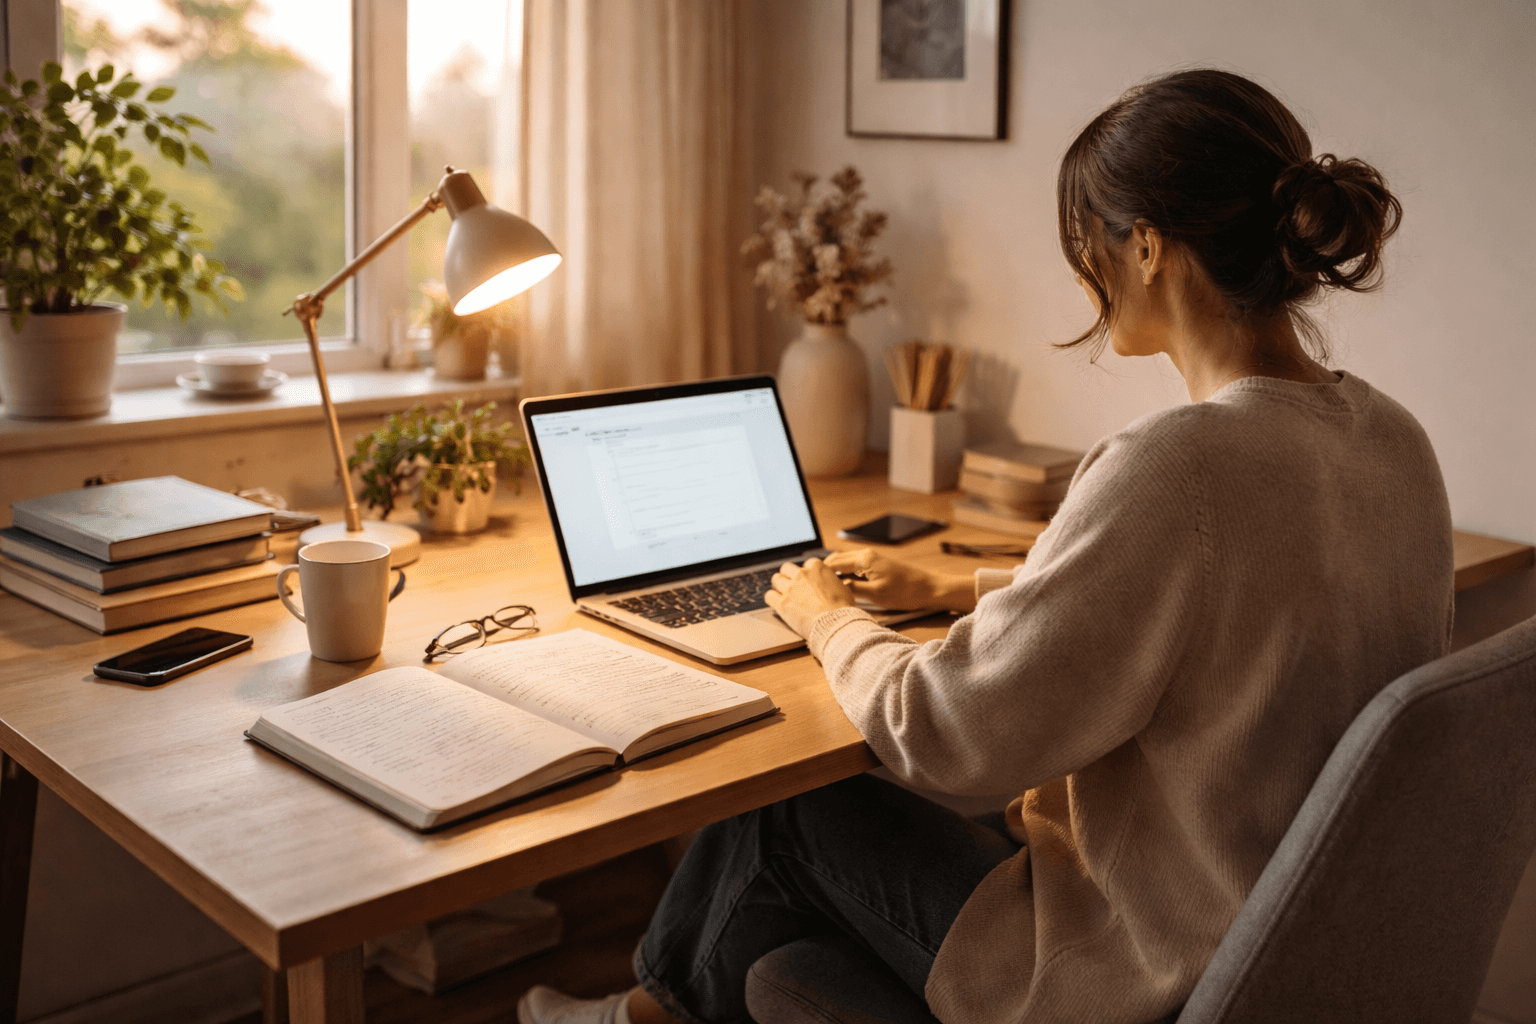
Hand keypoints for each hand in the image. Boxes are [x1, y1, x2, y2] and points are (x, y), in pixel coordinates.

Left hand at [765, 558, 855, 636]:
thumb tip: (829, 584)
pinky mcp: (782, 604)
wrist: (836, 624)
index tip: (808, 580)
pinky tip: (776, 603)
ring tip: (782, 592)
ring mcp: (790, 589)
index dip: (807, 573)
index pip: (806, 564)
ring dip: (779, 585)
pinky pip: (769, 596)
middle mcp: (801, 575)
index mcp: (817, 567)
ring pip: (776, 579)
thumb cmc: (843, 609)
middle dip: (788, 575)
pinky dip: (772, 599)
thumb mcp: (842, 588)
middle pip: (786, 568)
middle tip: (791, 584)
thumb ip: (830, 582)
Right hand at [824, 548, 976, 613]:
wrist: (929, 589)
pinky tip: (843, 585)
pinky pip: (855, 566)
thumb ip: (852, 589)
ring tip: (825, 588)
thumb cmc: (905, 592)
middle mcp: (867, 554)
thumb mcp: (875, 595)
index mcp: (864, 559)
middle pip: (837, 560)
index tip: (809, 584)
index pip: (833, 563)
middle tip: (813, 586)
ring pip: (845, 563)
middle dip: (824, 572)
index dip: (820, 573)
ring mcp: (872, 558)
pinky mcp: (878, 564)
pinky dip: (845, 573)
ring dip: (835, 573)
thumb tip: (834, 588)